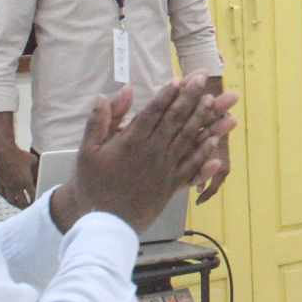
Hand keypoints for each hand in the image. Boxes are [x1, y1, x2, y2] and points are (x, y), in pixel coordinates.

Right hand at [0, 141, 37, 209]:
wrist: (3, 152)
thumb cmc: (19, 155)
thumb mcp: (33, 161)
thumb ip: (36, 170)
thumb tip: (39, 177)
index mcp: (26, 181)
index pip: (32, 196)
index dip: (36, 200)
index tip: (39, 202)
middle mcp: (16, 186)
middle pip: (22, 202)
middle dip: (27, 206)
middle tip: (30, 207)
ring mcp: (6, 186)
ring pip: (11, 201)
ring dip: (16, 205)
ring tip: (20, 205)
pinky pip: (3, 195)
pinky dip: (7, 198)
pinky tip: (10, 198)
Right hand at [52, 73, 238, 234]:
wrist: (104, 223)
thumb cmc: (92, 185)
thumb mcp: (87, 150)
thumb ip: (99, 121)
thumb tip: (107, 94)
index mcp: (131, 141)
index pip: (153, 111)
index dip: (168, 94)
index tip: (180, 78)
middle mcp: (152, 152)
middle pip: (175, 119)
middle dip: (190, 96)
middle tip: (203, 78)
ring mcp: (164, 169)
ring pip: (187, 138)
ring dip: (202, 118)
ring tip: (214, 100)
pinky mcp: (172, 186)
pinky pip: (191, 167)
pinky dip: (204, 153)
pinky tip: (215, 141)